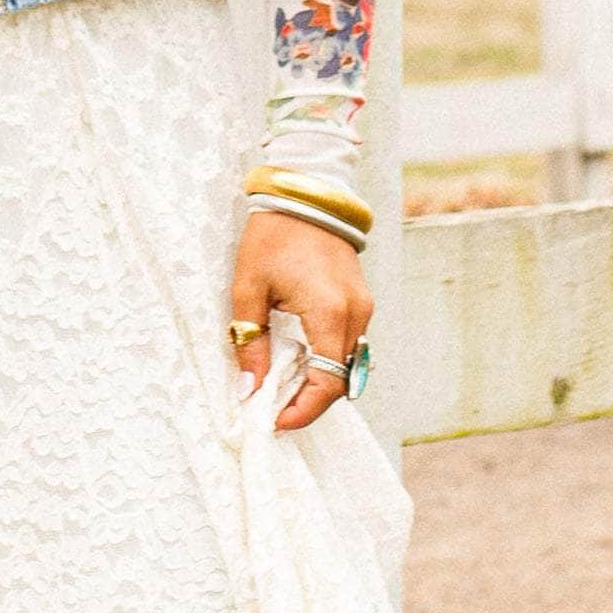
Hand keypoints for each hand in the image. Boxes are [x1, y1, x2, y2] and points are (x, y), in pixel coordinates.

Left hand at [228, 199, 372, 433]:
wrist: (306, 191)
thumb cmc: (273, 234)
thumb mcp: (249, 288)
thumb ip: (251, 342)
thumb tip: (249, 389)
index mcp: (329, 312)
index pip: (327, 383)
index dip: (303, 411)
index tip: (274, 422)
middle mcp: (355, 314)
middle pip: (341, 380)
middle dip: (309, 403)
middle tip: (273, 411)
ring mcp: (363, 306)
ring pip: (348, 365)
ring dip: (318, 383)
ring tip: (281, 389)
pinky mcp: (361, 300)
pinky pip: (349, 344)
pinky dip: (326, 361)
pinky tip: (297, 362)